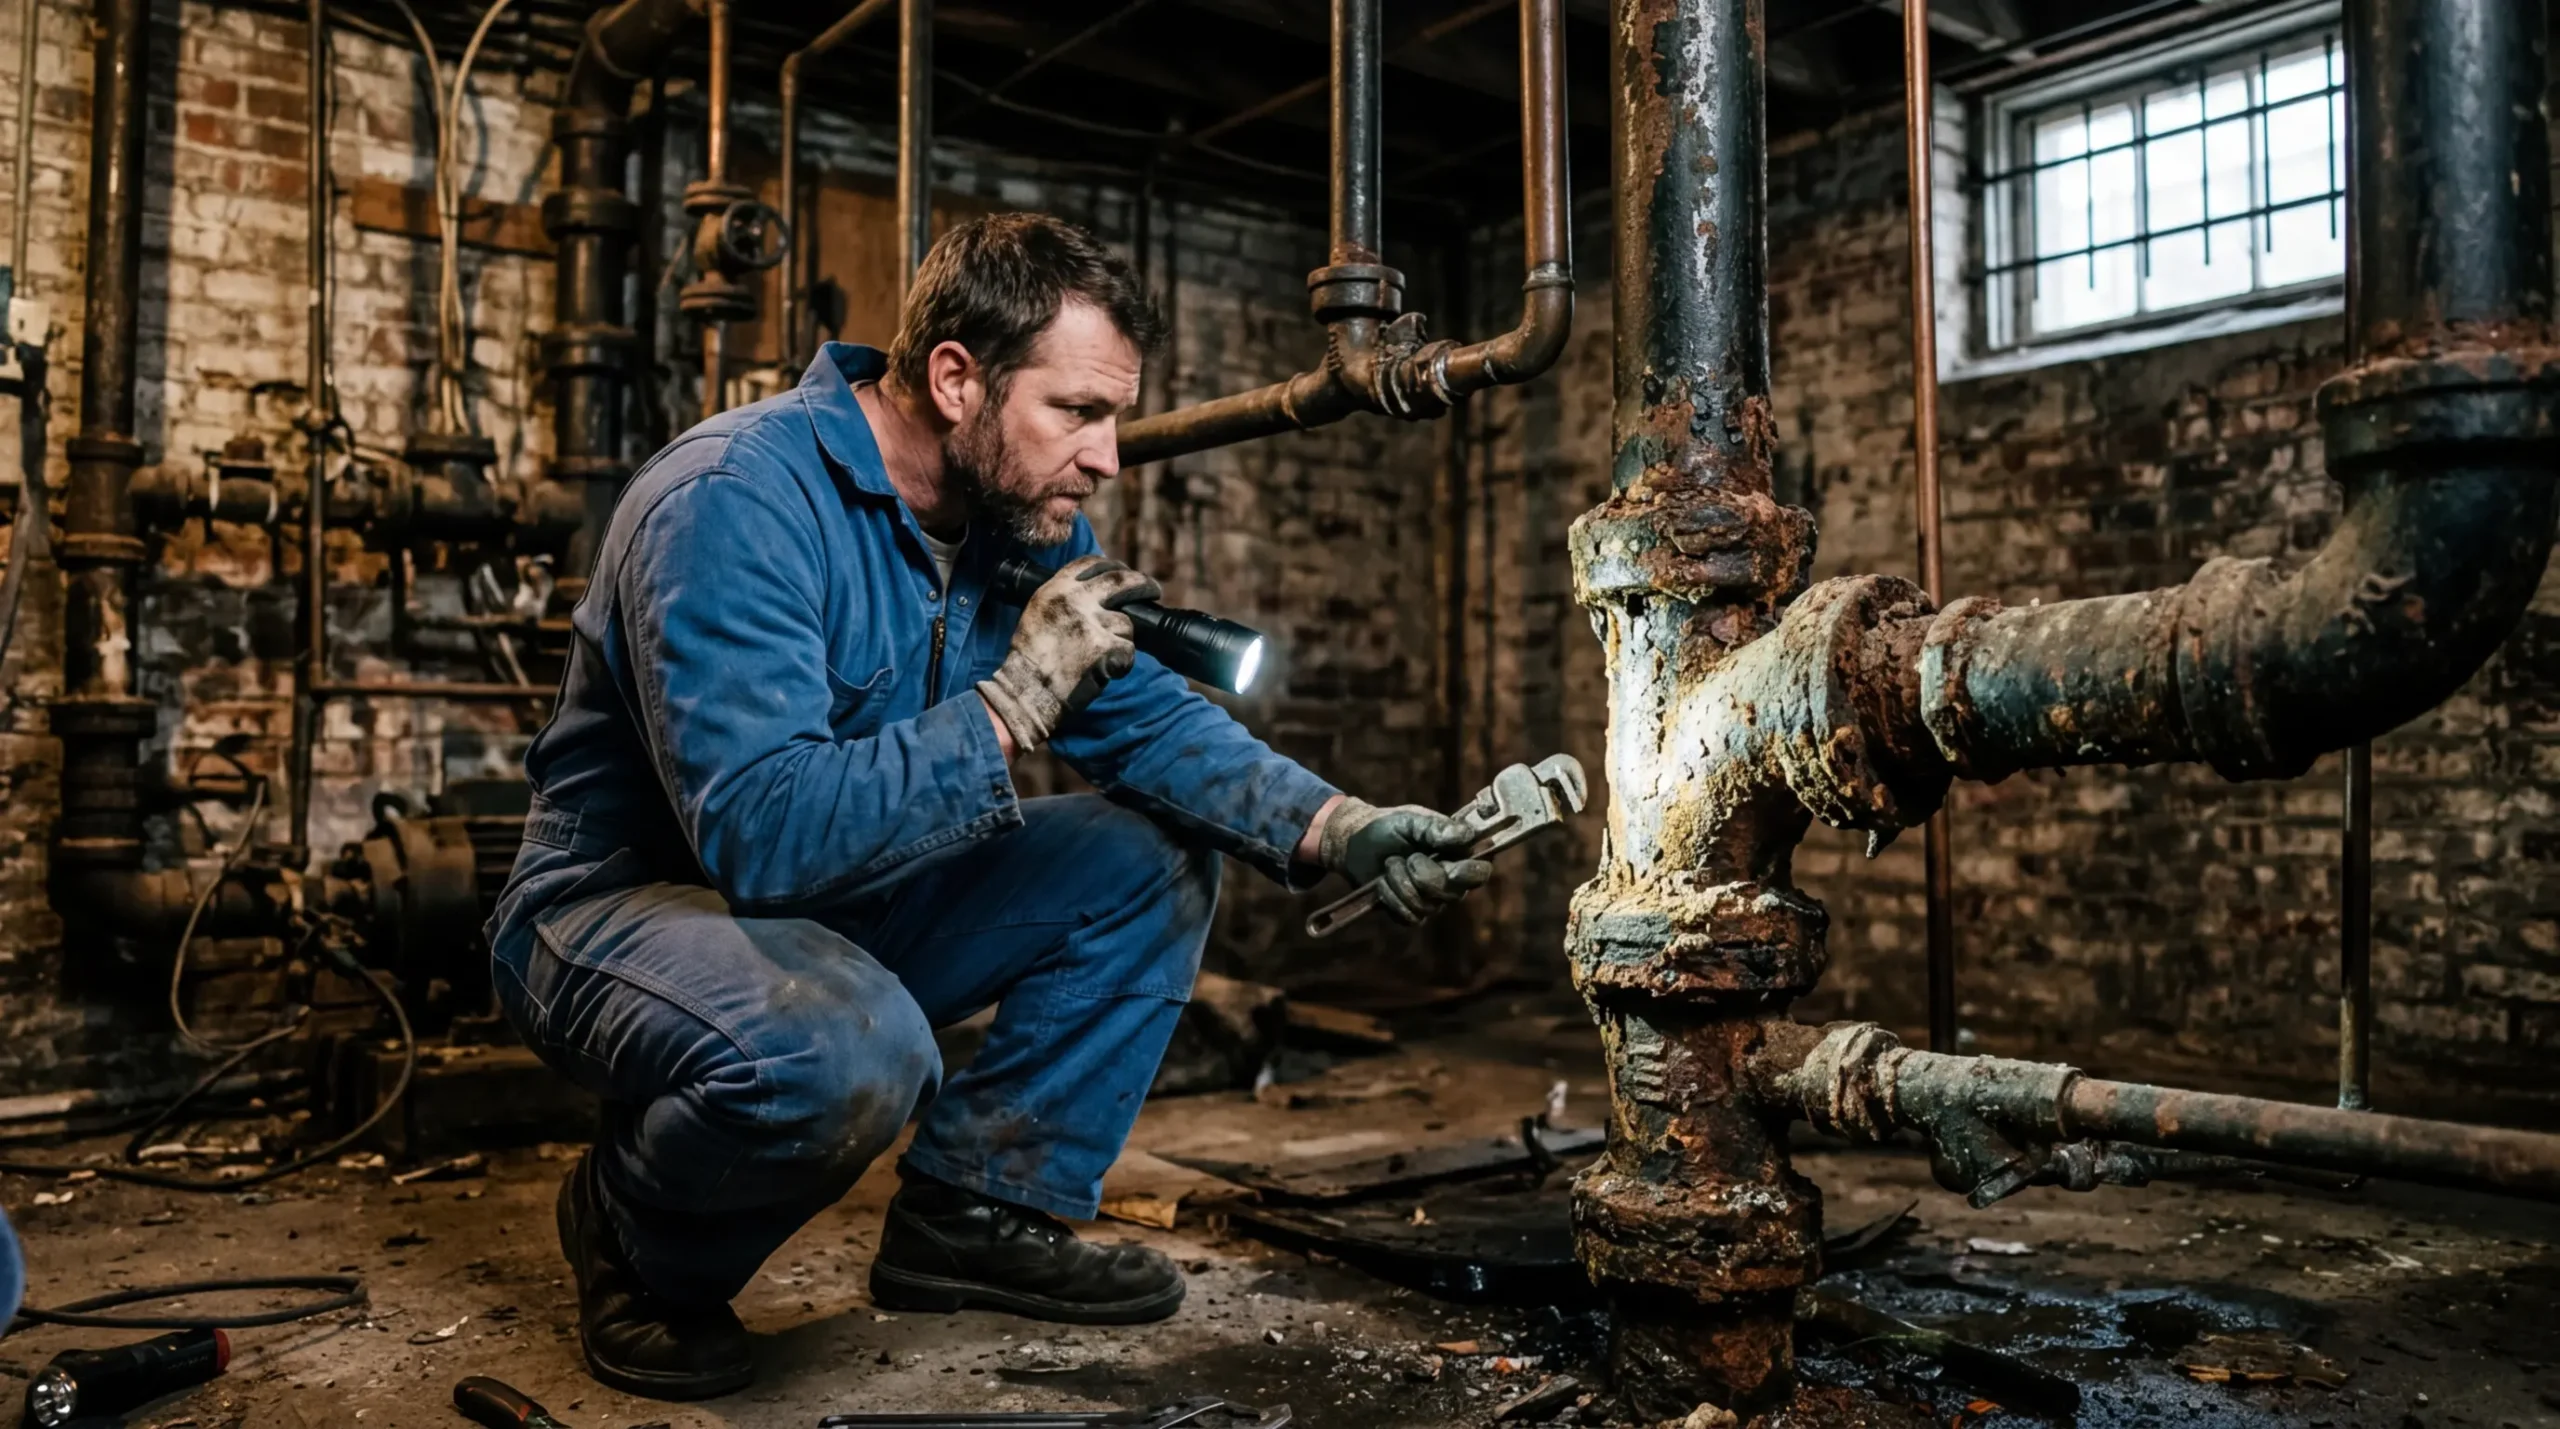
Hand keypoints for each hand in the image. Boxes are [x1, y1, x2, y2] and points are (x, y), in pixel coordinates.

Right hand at [976, 555, 1160, 754]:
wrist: (1027, 692)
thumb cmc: (1030, 660)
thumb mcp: (1038, 614)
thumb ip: (1063, 599)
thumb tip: (1094, 593)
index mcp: (1055, 589)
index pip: (1091, 564)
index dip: (1113, 566)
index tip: (1124, 571)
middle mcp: (1075, 600)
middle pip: (1121, 581)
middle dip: (1143, 583)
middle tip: (1153, 590)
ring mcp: (1092, 622)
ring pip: (1126, 624)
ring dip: (1121, 640)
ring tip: (1101, 658)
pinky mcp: (1105, 647)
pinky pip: (1128, 650)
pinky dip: (1121, 663)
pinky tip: (1104, 672)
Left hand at [1317, 798, 1492, 925]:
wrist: (1356, 843)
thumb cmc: (1390, 827)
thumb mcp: (1411, 820)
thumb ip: (1437, 827)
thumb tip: (1467, 836)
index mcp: (1457, 856)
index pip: (1480, 872)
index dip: (1470, 874)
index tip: (1452, 869)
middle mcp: (1450, 882)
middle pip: (1452, 894)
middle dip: (1425, 876)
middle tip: (1408, 857)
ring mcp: (1431, 901)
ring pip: (1427, 906)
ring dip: (1402, 883)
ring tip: (1390, 864)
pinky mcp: (1410, 913)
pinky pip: (1409, 917)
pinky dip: (1391, 898)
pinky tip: (1382, 883)